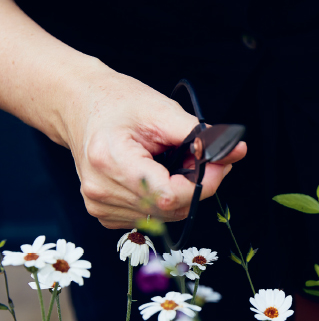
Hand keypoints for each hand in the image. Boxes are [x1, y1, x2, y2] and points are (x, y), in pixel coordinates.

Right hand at [60, 64, 246, 228]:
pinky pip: (149, 217)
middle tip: (198, 158)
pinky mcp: (104, 214)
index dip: (202, 184)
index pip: (168, 195)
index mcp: (110, 161)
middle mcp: (101, 190)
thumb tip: (235, 151)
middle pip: (168, 209)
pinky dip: (162, 200)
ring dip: (180, 194)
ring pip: (162, 216)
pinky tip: (155, 176)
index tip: (218, 164)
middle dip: (195, 187)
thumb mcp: (160, 109)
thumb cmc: (116, 103)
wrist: (80, 106)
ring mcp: (99, 206)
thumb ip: (198, 134)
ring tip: (171, 162)